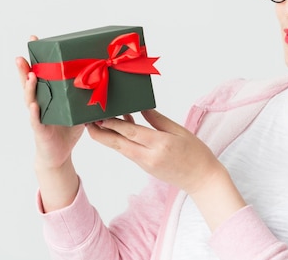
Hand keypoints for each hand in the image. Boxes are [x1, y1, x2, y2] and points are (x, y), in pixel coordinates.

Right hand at [16, 35, 82, 210]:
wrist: (59, 154)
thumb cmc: (68, 130)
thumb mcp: (80, 108)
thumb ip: (88, 93)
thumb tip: (108, 77)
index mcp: (49, 95)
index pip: (41, 72)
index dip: (37, 57)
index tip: (35, 39)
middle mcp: (39, 102)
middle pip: (29, 81)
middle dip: (25, 67)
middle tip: (23, 53)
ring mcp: (37, 116)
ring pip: (30, 98)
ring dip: (29, 86)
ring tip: (30, 74)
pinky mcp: (40, 130)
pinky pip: (36, 120)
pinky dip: (35, 111)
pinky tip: (35, 104)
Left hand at [85, 110, 220, 193]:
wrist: (202, 179)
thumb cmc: (196, 153)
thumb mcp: (180, 132)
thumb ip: (158, 120)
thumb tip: (142, 107)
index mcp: (159, 144)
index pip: (130, 132)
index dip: (113, 123)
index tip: (99, 114)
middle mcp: (148, 156)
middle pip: (118, 144)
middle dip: (100, 134)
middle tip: (86, 122)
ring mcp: (145, 164)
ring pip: (121, 148)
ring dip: (109, 136)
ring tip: (99, 121)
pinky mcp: (145, 167)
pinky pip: (129, 152)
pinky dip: (122, 140)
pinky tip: (123, 128)